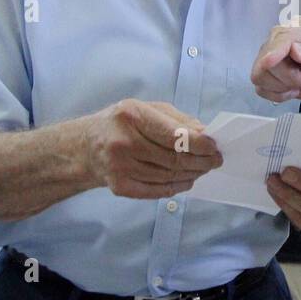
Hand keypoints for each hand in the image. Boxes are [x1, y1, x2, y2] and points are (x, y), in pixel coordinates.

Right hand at [82, 99, 221, 198]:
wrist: (85, 147)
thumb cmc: (120, 123)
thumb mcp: (146, 109)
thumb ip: (177, 120)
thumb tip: (205, 134)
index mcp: (132, 116)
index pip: (174, 135)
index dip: (200, 144)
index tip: (215, 146)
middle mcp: (123, 142)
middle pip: (174, 158)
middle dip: (201, 161)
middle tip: (215, 160)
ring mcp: (120, 167)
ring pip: (168, 176)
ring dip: (192, 174)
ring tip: (203, 169)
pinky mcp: (120, 187)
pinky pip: (157, 190)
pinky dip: (177, 186)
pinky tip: (187, 180)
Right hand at [252, 21, 300, 107]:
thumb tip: (295, 49)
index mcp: (299, 29)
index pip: (280, 38)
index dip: (274, 51)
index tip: (271, 61)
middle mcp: (280, 41)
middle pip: (266, 60)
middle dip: (289, 77)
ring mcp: (270, 58)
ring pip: (261, 76)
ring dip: (284, 86)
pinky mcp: (266, 75)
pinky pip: (261, 88)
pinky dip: (278, 94)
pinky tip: (292, 89)